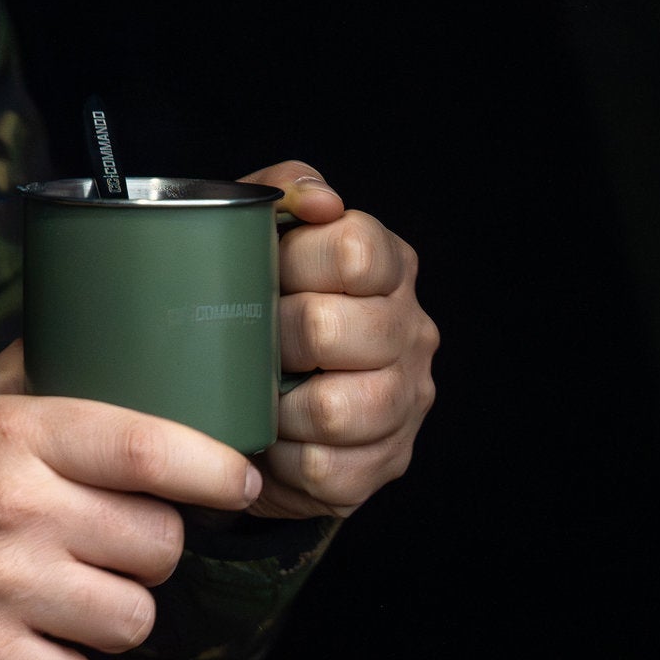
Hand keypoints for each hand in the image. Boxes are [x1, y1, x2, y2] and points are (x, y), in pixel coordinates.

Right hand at [0, 339, 259, 659]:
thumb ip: (46, 364)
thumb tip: (124, 322)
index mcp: (15, 433)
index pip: (146, 446)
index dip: (211, 467)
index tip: (242, 480)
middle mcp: (13, 507)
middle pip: (158, 544)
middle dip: (145, 547)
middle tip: (104, 540)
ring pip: (133, 619)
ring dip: (112, 614)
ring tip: (66, 593)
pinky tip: (32, 643)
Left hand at [238, 159, 438, 521]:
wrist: (265, 390)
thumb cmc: (263, 298)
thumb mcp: (262, 231)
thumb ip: (282, 191)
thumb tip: (318, 199)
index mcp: (390, 263)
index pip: (354, 249)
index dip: (294, 262)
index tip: (263, 273)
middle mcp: (411, 330)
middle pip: (331, 329)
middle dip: (272, 338)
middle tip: (247, 341)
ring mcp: (407, 401)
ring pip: (334, 408)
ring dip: (278, 404)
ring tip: (258, 393)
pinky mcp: (386, 463)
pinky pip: (324, 468)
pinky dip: (283, 456)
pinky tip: (273, 436)